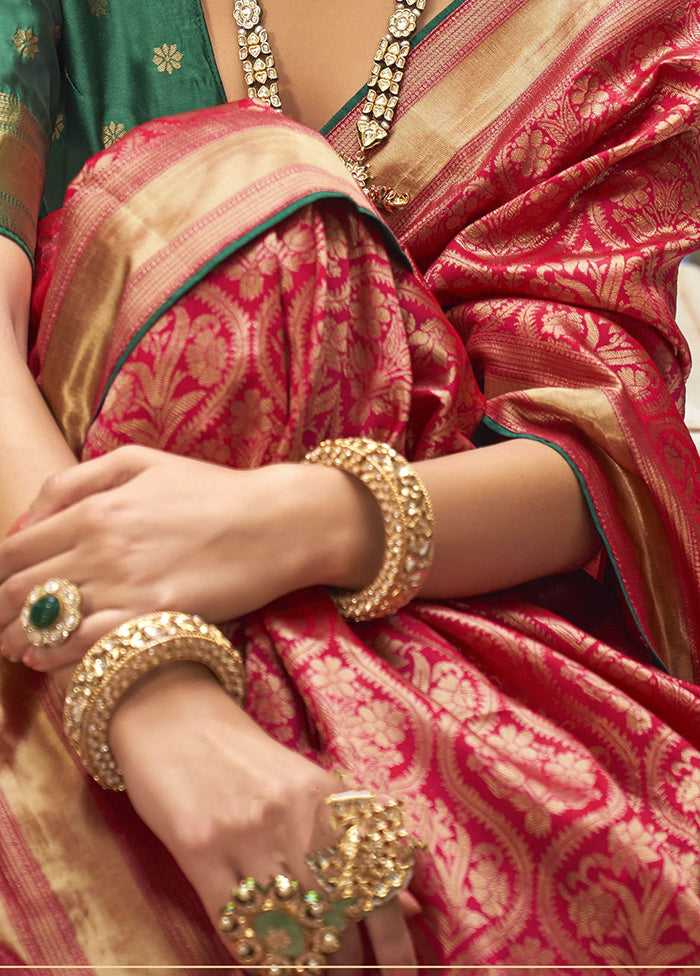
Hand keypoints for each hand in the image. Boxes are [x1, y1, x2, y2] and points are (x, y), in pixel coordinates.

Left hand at [0, 444, 382, 671]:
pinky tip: (44, 661)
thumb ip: (72, 482)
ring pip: (44, 622)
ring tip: (15, 647)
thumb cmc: (210, 491)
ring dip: (17, 638)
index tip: (1, 586)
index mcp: (94, 508)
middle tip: (1, 623)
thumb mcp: (139, 461)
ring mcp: (127, 585)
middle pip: (17, 589)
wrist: (275, 522)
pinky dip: (54, 657)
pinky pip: (84, 645)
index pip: (12, 549)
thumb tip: (23, 523)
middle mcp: (101, 547)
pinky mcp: (155, 617)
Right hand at [109, 662, 417, 973]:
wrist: (175, 718)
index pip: (376, 885)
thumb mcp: (308, 786)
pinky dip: (256, 957)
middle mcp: (295, 817)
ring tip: (312, 972)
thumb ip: (356, 841)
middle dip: (347, 962)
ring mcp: (246, 835)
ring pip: (290, 928)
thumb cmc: (245, 758)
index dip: (395, 945)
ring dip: (307, 964)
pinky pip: (237, 925)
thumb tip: (410, 902)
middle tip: (348, 975)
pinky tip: (267, 965)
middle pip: (337, 916)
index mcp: (329, 799)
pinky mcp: (200, 851)